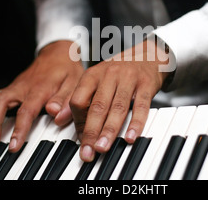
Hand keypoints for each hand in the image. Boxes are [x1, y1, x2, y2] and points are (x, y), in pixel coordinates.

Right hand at [0, 40, 83, 151]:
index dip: (20, 128)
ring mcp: (15, 87)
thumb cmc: (67, 69)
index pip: (27, 110)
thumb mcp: (75, 82)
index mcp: (40, 88)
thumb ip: (66, 100)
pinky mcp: (11, 88)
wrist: (58, 52)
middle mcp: (23, 87)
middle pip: (2, 103)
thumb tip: (55, 115)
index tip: (14, 145)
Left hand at [70, 38, 171, 161]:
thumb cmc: (119, 72)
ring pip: (117, 108)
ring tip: (103, 147)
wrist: (148, 55)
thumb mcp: (96, 80)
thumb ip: (80, 99)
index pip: (78, 100)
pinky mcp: (146, 84)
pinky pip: (141, 106)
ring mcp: (128, 78)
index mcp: (92, 75)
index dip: (77, 122)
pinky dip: (136, 123)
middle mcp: (109, 75)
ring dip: (109, 130)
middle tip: (88, 152)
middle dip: (91, 132)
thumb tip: (59, 120)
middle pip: (97, 106)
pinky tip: (130, 137)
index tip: (81, 140)